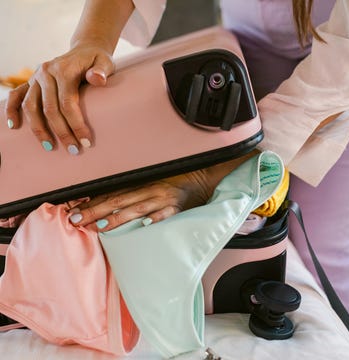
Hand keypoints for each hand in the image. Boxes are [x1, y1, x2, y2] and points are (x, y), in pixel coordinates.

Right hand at [5, 44, 114, 153]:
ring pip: (31, 107)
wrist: (85, 50)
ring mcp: (36, 78)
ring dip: (39, 129)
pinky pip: (16, 96)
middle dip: (62, 132)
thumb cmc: (97, 61)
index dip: (76, 124)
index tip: (86, 142)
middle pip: (50, 109)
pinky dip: (11, 110)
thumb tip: (97, 79)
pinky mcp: (30, 81)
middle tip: (73, 150)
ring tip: (49, 147)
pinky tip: (15, 126)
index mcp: (63, 70)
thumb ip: (101, 70)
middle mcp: (46, 73)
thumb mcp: (104, 62)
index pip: (67, 103)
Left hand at [68, 170, 210, 231]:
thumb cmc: (173, 183)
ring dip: (118, 217)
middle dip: (95, 210)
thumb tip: (108, 206)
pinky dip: (156, 219)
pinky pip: (166, 214)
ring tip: (99, 226)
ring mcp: (163, 199)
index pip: (112, 194)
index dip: (91, 202)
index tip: (74, 210)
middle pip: (118, 201)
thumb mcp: (151, 184)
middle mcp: (149, 191)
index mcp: (141, 185)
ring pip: (137, 208)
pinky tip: (145, 225)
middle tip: (76, 220)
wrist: (199, 178)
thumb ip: (133, 194)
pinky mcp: (177, 208)